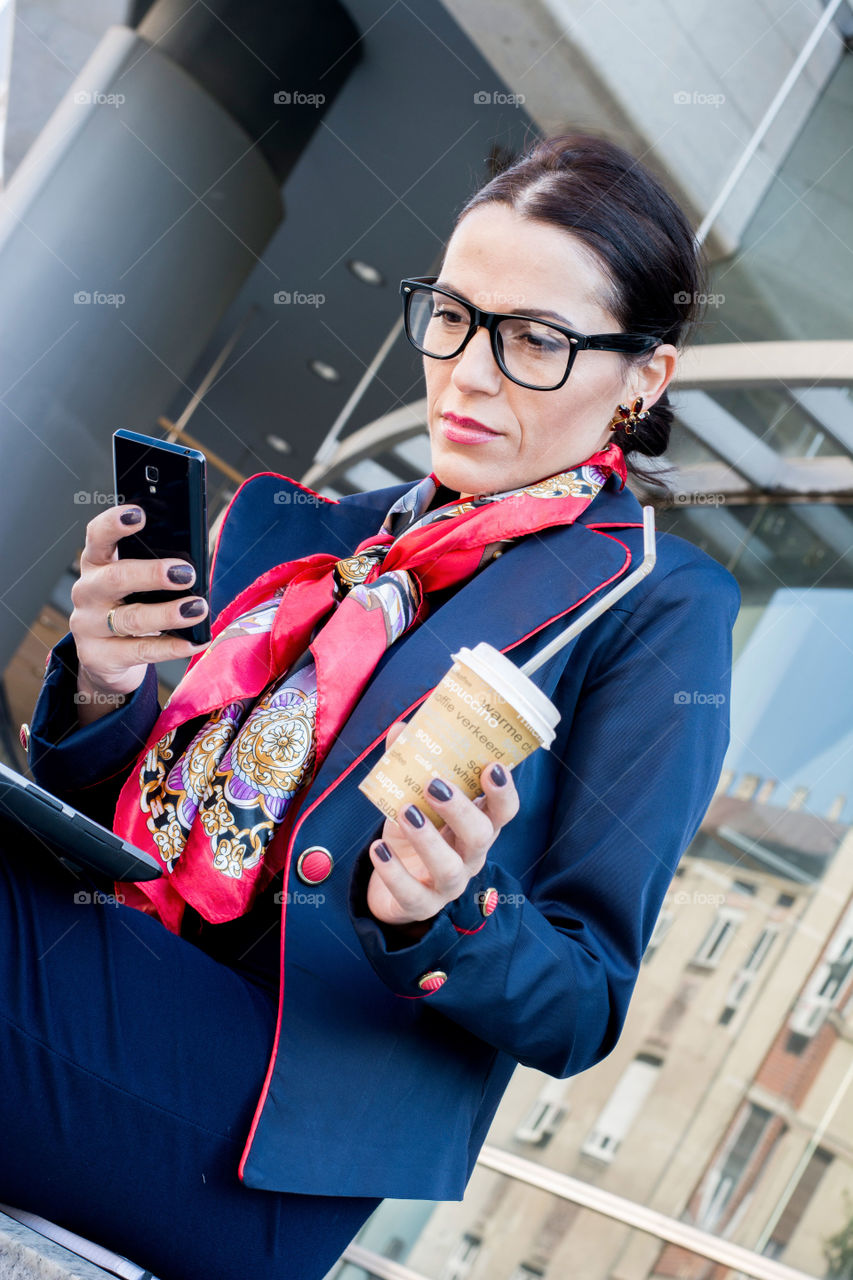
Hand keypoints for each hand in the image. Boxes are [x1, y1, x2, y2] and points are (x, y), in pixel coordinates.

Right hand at [70, 504, 209, 724]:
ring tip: (197, 609)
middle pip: (115, 578)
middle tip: (186, 573)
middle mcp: (87, 591)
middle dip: (152, 573)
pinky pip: (141, 651)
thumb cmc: (129, 607)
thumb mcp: (136, 583)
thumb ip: (154, 568)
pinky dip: (172, 647)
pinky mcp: (100, 656)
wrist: (106, 658)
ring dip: (168, 613)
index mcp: (96, 563)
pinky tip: (195, 641)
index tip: (139, 514)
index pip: (98, 536)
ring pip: (130, 618)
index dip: (115, 523)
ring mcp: (89, 625)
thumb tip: (193, 564)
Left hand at [365, 721, 519, 928]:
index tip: (491, 765)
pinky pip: (412, 895)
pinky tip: (378, 850)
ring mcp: (448, 885)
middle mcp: (470, 855)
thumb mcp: (413, 798)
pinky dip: (394, 872)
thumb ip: (410, 763)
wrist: (391, 885)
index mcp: (477, 825)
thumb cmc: (414, 833)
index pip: (503, 811)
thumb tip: (400, 728)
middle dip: (461, 810)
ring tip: (405, 812)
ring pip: (450, 869)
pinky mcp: (420, 906)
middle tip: (434, 784)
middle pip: (481, 836)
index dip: (503, 791)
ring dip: (428, 840)